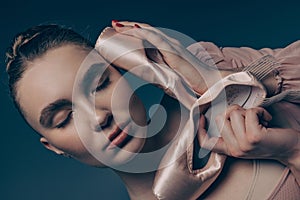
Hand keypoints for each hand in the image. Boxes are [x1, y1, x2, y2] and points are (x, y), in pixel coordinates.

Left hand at [99, 20, 226, 94]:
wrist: (208, 84)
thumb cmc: (190, 81)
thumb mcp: (170, 75)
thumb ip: (158, 71)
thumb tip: (145, 73)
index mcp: (168, 49)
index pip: (149, 36)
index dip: (134, 32)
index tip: (120, 31)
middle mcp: (170, 44)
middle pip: (147, 30)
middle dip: (129, 26)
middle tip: (114, 25)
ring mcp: (172, 46)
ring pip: (150, 31)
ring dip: (132, 27)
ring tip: (118, 26)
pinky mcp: (174, 53)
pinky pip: (157, 40)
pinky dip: (145, 33)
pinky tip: (134, 30)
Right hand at [197, 105, 299, 163]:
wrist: (292, 148)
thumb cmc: (270, 139)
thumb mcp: (247, 138)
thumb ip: (233, 130)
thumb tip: (224, 111)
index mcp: (230, 150)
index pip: (207, 143)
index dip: (199, 129)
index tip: (201, 118)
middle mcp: (235, 149)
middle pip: (221, 118)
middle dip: (235, 112)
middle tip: (250, 119)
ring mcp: (243, 144)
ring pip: (233, 113)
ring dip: (248, 111)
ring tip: (259, 120)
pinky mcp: (254, 137)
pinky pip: (249, 112)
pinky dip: (259, 111)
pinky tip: (266, 119)